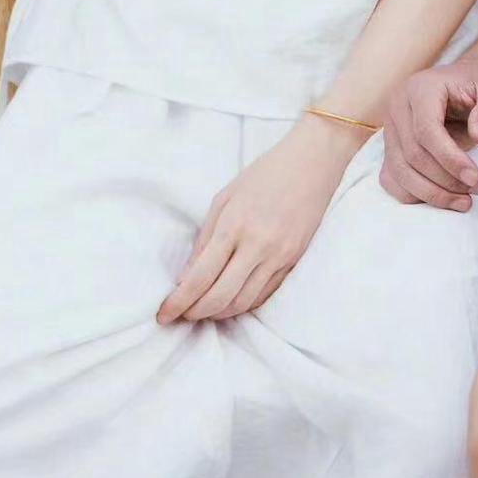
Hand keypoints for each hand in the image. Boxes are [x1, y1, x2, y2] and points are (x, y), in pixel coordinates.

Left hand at [155, 115, 355, 324]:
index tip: (163, 314)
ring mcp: (279, 256)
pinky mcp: (293, 261)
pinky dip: (243, 304)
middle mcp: (258, 246)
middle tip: (181, 314)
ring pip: (243, 303)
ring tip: (203, 308)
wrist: (314, 162)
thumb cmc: (265, 174)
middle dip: (194, 313)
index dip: (178, 302)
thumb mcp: (225, 198)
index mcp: (235, 226)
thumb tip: (186, 277)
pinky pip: (264, 295)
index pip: (200, 278)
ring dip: (218, 313)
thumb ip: (204, 238)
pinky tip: (230, 300)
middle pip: (220, 298)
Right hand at [378, 55, 477, 211]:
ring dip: (433, 194)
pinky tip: (444, 198)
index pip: (426, 130)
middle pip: (413, 154)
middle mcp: (398, 106)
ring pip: (401, 172)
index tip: (476, 177)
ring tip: (467, 200)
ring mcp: (390, 128)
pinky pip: (393, 179)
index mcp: (420, 88)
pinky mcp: (391, 147)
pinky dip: (416, 195)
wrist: (469, 82)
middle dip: (446, 180)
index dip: (449, 159)